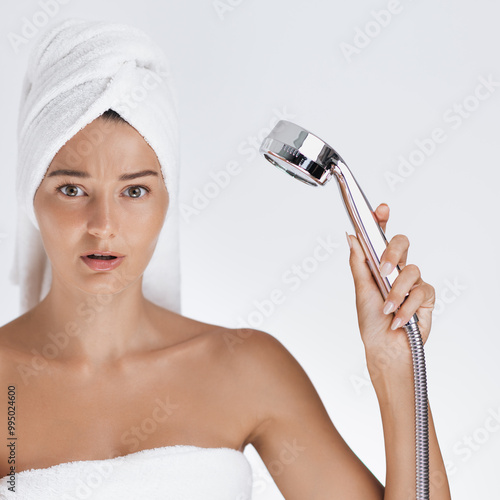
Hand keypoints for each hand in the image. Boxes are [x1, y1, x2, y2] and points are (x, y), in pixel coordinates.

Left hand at [346, 203, 434, 368]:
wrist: (385, 347)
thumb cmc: (371, 321)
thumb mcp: (361, 289)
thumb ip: (358, 262)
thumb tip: (351, 235)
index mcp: (380, 265)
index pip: (382, 238)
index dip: (382, 220)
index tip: (381, 209)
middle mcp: (397, 270)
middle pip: (402, 243)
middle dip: (393, 251)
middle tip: (383, 267)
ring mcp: (413, 283)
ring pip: (411, 270)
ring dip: (396, 291)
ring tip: (386, 308)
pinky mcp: (426, 297)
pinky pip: (421, 292)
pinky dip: (406, 307)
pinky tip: (397, 319)